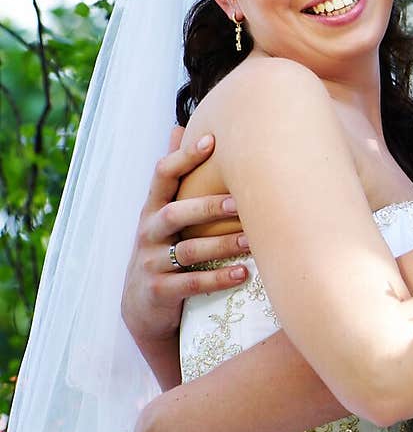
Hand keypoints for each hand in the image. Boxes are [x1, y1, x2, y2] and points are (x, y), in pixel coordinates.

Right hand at [121, 127, 250, 378]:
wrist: (142, 306)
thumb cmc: (163, 249)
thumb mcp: (161, 213)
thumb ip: (173, 176)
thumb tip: (179, 126)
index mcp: (153, 209)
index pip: (162, 175)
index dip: (184, 156)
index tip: (212, 140)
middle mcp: (148, 232)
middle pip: (175, 214)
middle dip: (207, 206)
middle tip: (239, 201)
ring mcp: (151, 263)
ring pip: (188, 251)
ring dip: (221, 245)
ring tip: (251, 241)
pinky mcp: (159, 291)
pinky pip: (190, 284)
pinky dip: (217, 279)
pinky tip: (243, 274)